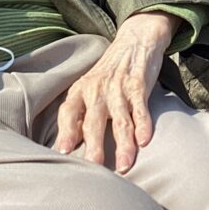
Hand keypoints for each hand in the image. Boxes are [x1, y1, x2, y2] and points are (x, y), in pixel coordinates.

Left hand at [54, 11, 177, 172]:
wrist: (134, 42)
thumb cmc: (107, 74)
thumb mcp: (87, 88)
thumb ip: (78, 114)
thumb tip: (65, 147)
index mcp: (80, 90)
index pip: (69, 112)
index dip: (65, 131)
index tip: (64, 151)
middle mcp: (97, 89)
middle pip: (94, 121)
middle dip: (94, 145)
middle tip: (93, 167)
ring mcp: (119, 88)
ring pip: (120, 120)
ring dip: (123, 144)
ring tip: (123, 166)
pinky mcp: (139, 86)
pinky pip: (141, 109)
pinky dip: (143, 125)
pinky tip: (144, 141)